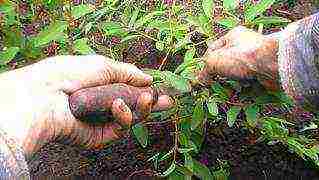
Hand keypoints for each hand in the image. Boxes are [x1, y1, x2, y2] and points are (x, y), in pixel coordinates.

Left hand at [0, 55, 170, 157]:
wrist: (44, 95)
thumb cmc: (70, 74)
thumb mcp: (103, 65)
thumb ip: (128, 72)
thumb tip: (149, 79)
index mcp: (101, 87)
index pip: (128, 91)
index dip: (146, 91)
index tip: (161, 90)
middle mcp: (102, 105)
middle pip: (133, 108)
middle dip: (151, 105)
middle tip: (168, 102)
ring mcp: (101, 122)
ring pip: (131, 119)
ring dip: (143, 109)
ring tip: (147, 99)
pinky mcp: (98, 137)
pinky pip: (120, 129)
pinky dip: (124, 117)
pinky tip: (118, 106)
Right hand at [198, 26, 279, 89]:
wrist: (273, 66)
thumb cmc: (241, 57)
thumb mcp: (214, 61)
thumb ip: (204, 71)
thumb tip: (199, 81)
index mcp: (233, 36)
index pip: (213, 49)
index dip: (206, 64)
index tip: (203, 77)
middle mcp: (245, 45)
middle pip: (226, 63)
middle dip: (219, 76)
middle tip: (213, 86)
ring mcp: (256, 59)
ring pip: (237, 74)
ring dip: (231, 84)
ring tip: (226, 93)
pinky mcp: (264, 72)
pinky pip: (249, 82)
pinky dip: (243, 89)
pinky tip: (239, 95)